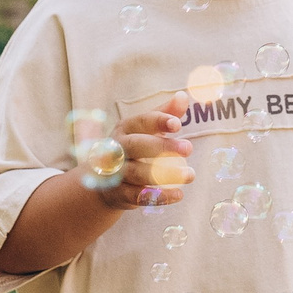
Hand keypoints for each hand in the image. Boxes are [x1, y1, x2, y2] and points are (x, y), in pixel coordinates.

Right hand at [104, 91, 194, 208]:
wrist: (102, 180)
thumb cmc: (134, 147)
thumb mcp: (146, 129)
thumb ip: (165, 113)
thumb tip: (183, 96)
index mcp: (125, 128)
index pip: (141, 121)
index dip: (159, 121)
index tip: (178, 124)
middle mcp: (116, 148)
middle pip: (136, 145)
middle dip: (161, 146)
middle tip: (189, 148)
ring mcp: (115, 172)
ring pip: (136, 172)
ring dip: (164, 175)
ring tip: (190, 175)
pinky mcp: (118, 194)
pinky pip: (137, 196)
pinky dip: (158, 196)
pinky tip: (178, 194)